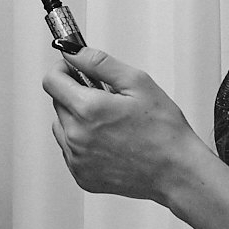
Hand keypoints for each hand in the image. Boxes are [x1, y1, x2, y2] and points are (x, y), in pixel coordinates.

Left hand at [41, 46, 211, 203]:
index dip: (62, 69)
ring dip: (77, 118)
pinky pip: (70, 150)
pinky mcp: (81, 176)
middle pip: (57, 102)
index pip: (51, 80)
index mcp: (88, 109)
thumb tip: (74, 52)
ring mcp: (77, 159)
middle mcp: (77, 136)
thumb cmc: (165, 131)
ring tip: (109, 122)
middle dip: (75, 94)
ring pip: (62, 126)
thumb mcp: (137, 83)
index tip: (73, 69)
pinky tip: (108, 141)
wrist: (177, 172)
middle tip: (105, 97)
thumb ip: (99, 62)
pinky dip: (82, 142)